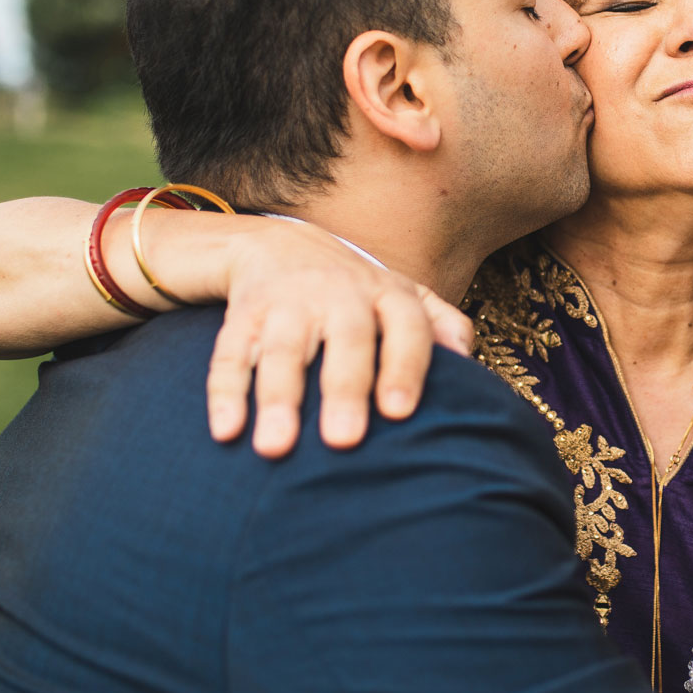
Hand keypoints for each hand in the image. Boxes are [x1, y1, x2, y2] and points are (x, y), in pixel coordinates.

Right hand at [204, 217, 473, 456]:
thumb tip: (467, 358)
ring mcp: (287, 303)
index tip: (400, 412)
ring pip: (282, 349)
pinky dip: (225, 392)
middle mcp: (338, 293)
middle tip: (344, 441)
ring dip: (278, 397)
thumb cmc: (356, 291)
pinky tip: (226, 431)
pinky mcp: (243, 315)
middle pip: (345, 340)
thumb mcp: (402, 296)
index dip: (404, 366)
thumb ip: (438, 323)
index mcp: (386, 293)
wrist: (279, 244)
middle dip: (343, 389)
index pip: (405, 327)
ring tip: (275, 448)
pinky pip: (230, 353)